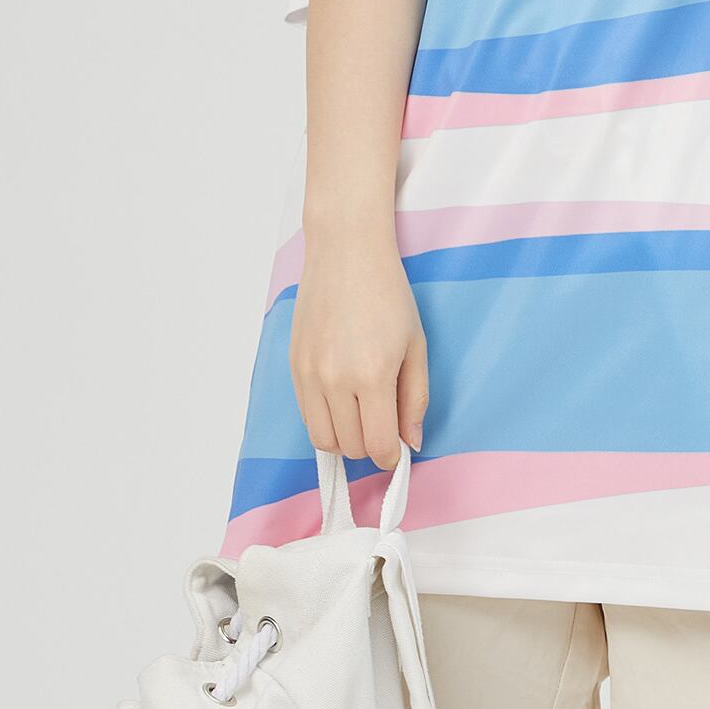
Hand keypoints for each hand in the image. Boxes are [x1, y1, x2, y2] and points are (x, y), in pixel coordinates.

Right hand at [289, 236, 428, 469]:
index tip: (398, 448)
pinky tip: (341, 401)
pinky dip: (325, 420)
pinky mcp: (294, 366)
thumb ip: (415, 398)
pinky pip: (306, 415)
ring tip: (362, 416)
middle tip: (384, 425)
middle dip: (371, 446)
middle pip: (350, 448)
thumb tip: (411, 442)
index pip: (378, 445)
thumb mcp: (415, 345)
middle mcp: (335, 380)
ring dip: (345, 439)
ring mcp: (309, 374)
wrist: (346, 253)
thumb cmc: (387, 294)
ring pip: (322, 440)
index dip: (392, 456)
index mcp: (372, 376)